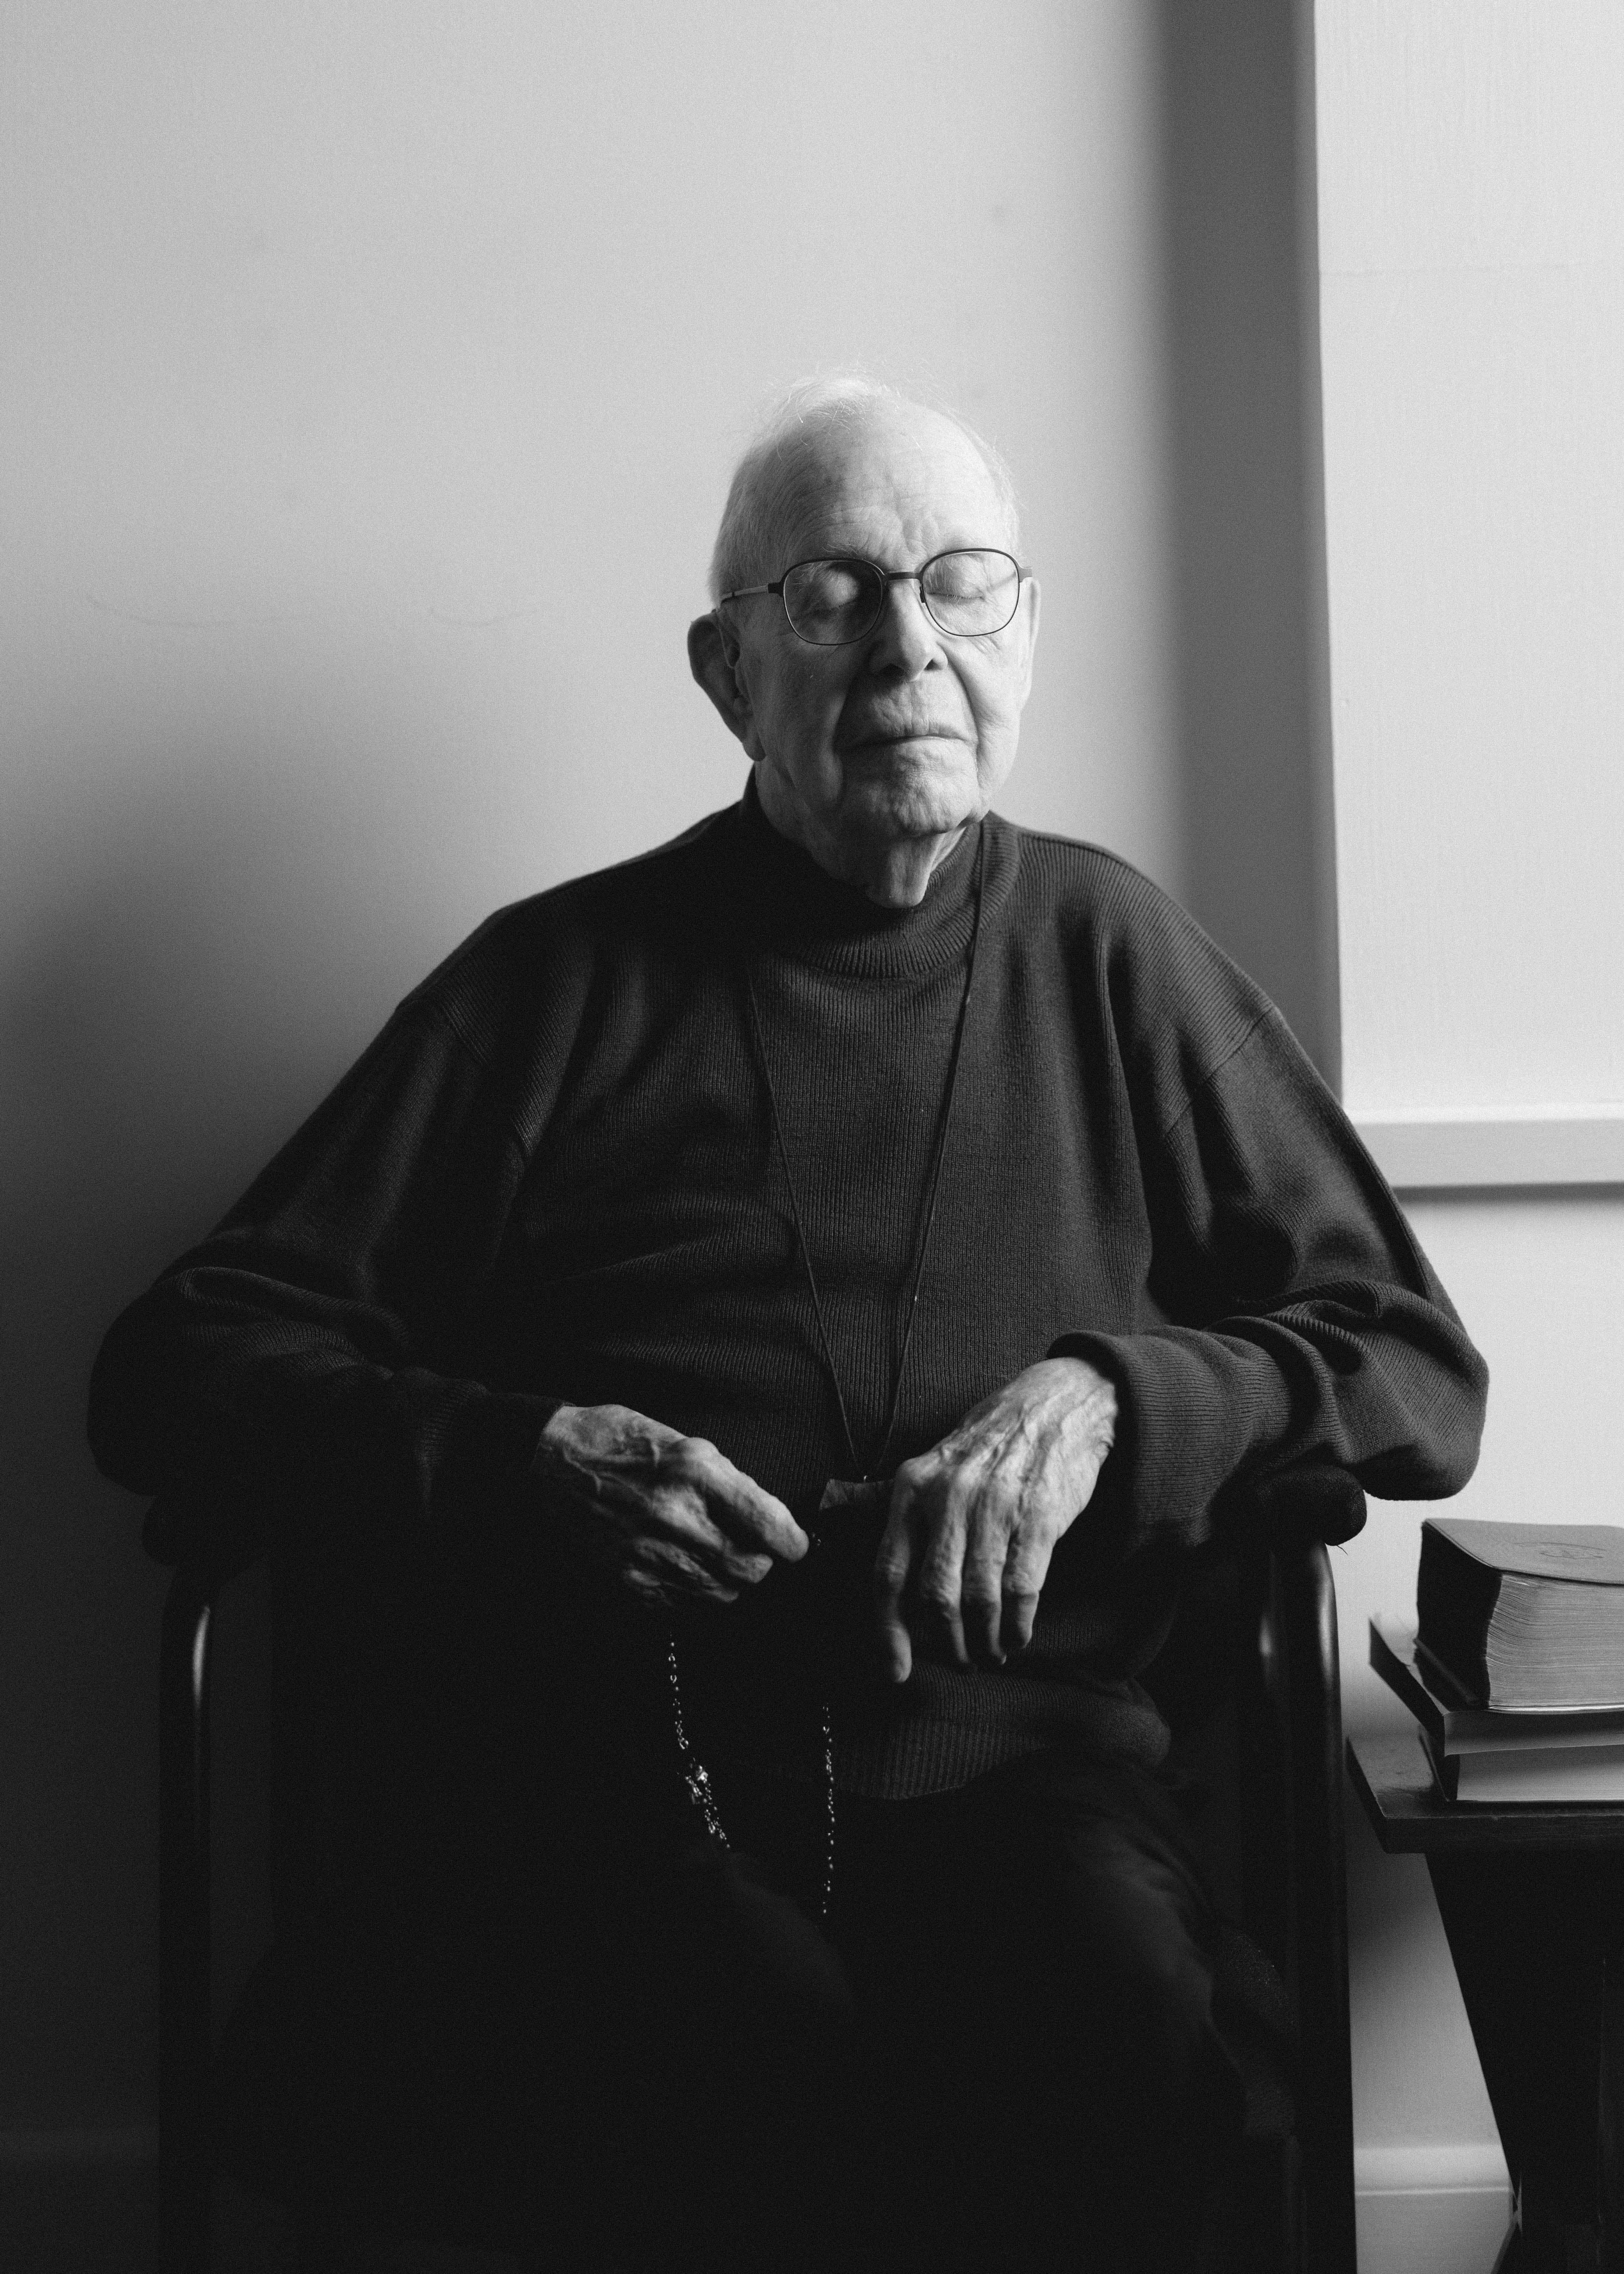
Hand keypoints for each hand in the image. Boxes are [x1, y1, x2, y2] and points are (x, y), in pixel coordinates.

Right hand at [536, 1401, 807, 1611]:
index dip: (792, 1541)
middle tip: (748, 1546)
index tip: (795, 1544)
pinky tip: (681, 1564)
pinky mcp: (628, 1581)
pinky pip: (685, 1607)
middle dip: (760, 1561)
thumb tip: (771, 1522)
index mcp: (696, 1473)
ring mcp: (649, 1554)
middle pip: (751, 1569)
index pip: (769, 1525)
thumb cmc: (621, 1442)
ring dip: (729, 1579)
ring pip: (723, 1593)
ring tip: (710, 1552)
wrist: (552, 1463)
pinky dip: (695, 1592)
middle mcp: (675, 1517)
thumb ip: (731, 1484)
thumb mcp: (686, 1443)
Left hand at [872, 1357, 1116, 1682]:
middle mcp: (948, 1497)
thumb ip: (882, 1495)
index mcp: (912, 1488)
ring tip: (989, 1654)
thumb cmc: (985, 1446)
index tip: (894, 1669)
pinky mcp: (1039, 1517)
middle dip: (946, 1645)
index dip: (888, 1631)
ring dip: (984, 1642)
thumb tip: (831, 1507)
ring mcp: (995, 1507)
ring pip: (979, 1600)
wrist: (1054, 1408)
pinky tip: (1015, 1635)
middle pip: (935, 1597)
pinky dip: (1017, 1625)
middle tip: (958, 1662)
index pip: (887, 1573)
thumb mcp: (928, 1464)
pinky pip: (1022, 1589)